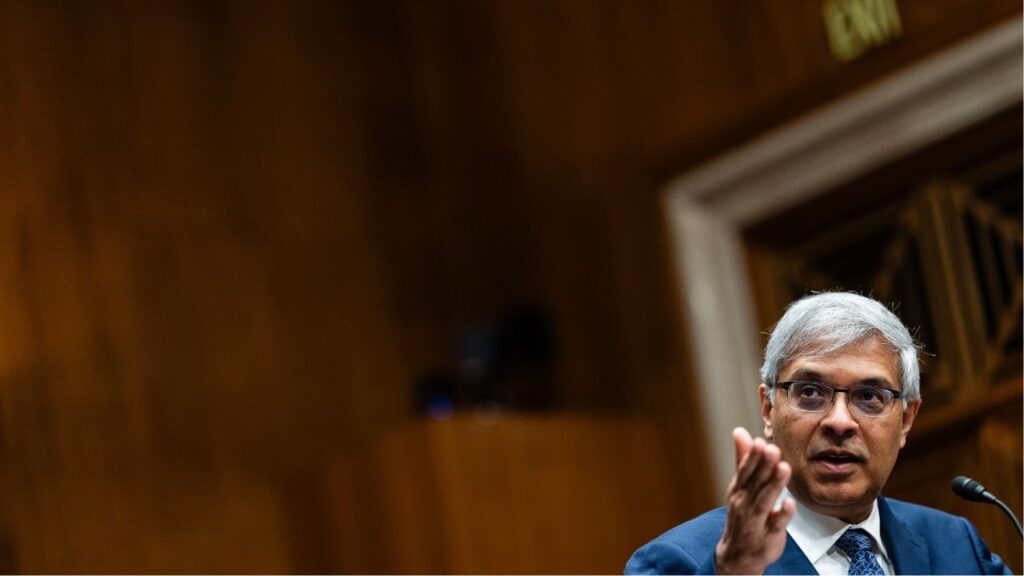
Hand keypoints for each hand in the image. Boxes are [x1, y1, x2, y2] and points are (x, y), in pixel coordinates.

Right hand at [714, 427, 795, 574]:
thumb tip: (740, 431)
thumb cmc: (742, 515)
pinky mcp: (768, 536)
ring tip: (783, 468)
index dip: (752, 457)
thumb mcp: (740, 486)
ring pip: (764, 501)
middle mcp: (744, 504)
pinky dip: (783, 514)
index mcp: (738, 490)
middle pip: (754, 483)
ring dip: (773, 485)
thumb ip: (743, 459)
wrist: (738, 555)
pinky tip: (790, 503)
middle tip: (772, 448)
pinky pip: (776, 524)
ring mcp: (755, 520)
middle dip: (763, 465)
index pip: (744, 471)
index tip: (761, 442)